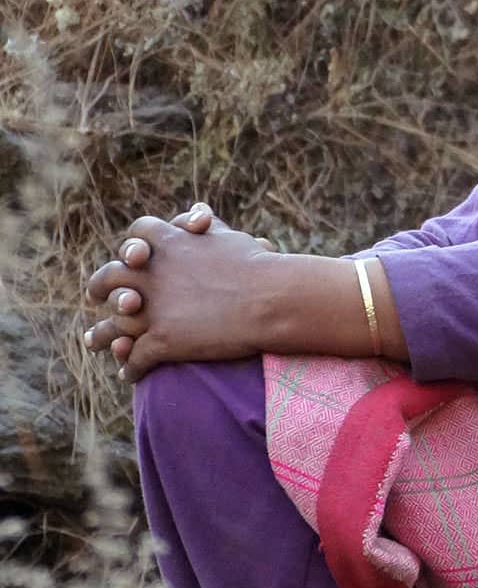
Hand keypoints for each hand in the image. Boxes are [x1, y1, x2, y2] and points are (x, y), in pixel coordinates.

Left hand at [84, 204, 275, 379]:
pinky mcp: (161, 341)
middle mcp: (151, 274)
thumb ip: (206, 224)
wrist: (271, 299)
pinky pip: (135, 358)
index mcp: (168, 242)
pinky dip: (130, 368)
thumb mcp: (227, 236)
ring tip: (96, 342)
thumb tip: (198, 213)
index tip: (131, 257)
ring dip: (102, 334)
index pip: (136, 236)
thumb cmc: (258, 265)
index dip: (131, 247)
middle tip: (96, 295)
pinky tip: (130, 374)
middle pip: (109, 276)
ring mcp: (152, 309)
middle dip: (99, 286)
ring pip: (112, 323)